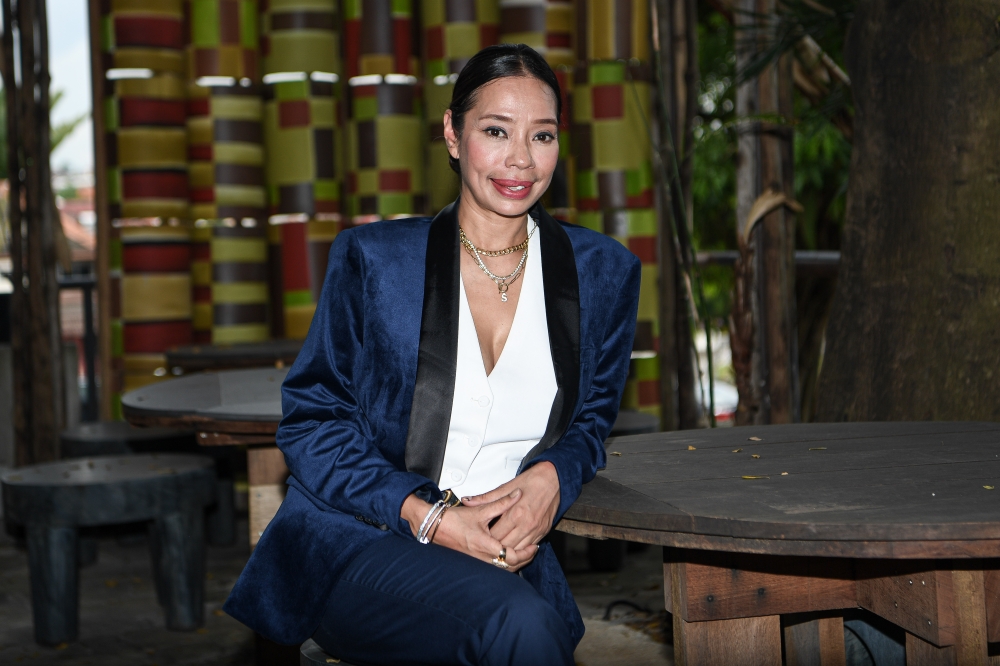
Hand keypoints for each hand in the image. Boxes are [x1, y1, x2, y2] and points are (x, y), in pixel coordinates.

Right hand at [401, 489, 535, 571]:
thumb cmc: (454, 519)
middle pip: (510, 567)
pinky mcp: (473, 563)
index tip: (533, 546)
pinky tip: (508, 559)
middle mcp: (481, 557)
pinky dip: (504, 566)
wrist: (434, 527)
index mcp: (485, 545)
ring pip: (502, 570)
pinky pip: (493, 569)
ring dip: (515, 564)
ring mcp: (477, 562)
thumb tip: (517, 495)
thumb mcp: (480, 510)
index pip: (511, 556)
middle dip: (524, 560)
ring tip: (524, 554)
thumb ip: (501, 503)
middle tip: (532, 550)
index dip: (525, 553)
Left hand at [461, 461, 559, 553]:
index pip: (495, 535)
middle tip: (486, 544)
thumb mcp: (506, 486)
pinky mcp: (543, 532)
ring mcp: (536, 530)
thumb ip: (486, 497)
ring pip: (518, 549)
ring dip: (507, 550)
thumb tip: (468, 500)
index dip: (486, 538)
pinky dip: (520, 548)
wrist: (553, 479)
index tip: (480, 536)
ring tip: (498, 547)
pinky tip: (513, 545)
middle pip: (505, 545)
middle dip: (495, 547)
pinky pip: (529, 547)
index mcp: (515, 513)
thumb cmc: (532, 481)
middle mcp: (526, 524)